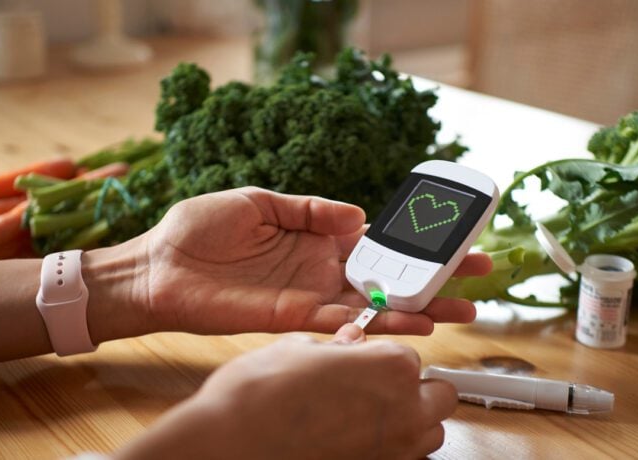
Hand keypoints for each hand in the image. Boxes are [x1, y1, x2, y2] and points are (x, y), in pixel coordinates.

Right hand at [115, 326, 456, 459]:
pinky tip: (357, 442)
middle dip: (416, 390)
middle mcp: (403, 409)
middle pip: (440, 396)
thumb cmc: (256, 399)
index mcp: (391, 365)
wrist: (231, 446)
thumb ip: (334, 345)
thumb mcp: (296, 350)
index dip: (384, 357)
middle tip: (380, 388)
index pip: (411, 355)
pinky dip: (391, 450)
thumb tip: (346, 341)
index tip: (368, 362)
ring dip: (411, 422)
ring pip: (430, 433)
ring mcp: (394, 451)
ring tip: (371, 418)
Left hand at [116, 186, 490, 335]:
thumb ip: (310, 207)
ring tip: (463, 306)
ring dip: (421, 305)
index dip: (413, 237)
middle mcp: (321, 267)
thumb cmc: (199, 229)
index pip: (376, 237)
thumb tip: (359, 213)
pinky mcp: (295, 317)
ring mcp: (312, 294)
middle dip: (434, 274)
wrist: (158, 266)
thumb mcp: (258, 200)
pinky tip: (414, 323)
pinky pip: (347, 321)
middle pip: (390, 273)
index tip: (451, 231)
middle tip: (479, 272)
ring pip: (378, 303)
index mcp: (315, 235)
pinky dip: (381, 322)